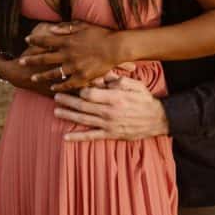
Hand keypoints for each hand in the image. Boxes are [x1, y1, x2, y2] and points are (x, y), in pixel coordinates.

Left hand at [18, 21, 122, 91]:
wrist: (115, 47)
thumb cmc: (100, 33)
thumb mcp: (81, 25)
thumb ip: (65, 28)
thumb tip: (50, 29)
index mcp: (66, 41)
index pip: (45, 40)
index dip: (34, 40)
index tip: (26, 40)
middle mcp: (67, 54)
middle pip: (44, 58)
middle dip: (31, 59)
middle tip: (20, 61)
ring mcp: (74, 67)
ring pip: (53, 73)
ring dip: (41, 76)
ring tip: (32, 78)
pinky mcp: (82, 77)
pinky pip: (67, 84)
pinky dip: (59, 87)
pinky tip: (52, 89)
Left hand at [53, 75, 168, 141]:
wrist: (158, 119)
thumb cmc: (144, 100)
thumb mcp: (133, 85)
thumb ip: (116, 80)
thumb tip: (101, 77)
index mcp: (114, 97)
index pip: (90, 93)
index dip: (80, 89)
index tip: (74, 86)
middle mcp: (109, 111)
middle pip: (83, 105)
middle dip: (67, 101)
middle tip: (56, 96)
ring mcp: (109, 124)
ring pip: (83, 119)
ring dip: (68, 115)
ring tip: (56, 111)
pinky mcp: (111, 134)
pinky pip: (91, 136)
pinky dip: (77, 137)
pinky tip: (66, 137)